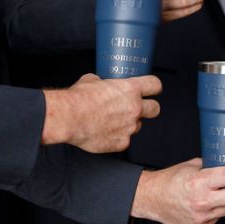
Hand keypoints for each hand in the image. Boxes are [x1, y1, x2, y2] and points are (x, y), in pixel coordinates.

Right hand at [42, 73, 161, 152]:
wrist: (69, 118)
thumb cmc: (78, 98)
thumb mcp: (91, 80)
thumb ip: (103, 83)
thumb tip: (100, 83)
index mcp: (130, 89)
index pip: (155, 85)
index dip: (154, 87)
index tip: (152, 90)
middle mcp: (134, 108)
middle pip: (155, 109)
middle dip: (149, 108)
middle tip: (139, 108)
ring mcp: (130, 127)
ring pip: (138, 126)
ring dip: (129, 124)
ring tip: (112, 121)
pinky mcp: (122, 143)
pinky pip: (124, 140)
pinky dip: (116, 137)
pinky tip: (103, 133)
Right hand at [131, 158, 224, 223]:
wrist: (152, 199)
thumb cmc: (171, 179)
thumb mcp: (190, 166)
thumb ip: (210, 165)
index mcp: (199, 181)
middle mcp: (201, 200)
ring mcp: (201, 216)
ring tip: (224, 193)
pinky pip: (219, 217)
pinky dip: (218, 209)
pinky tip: (209, 203)